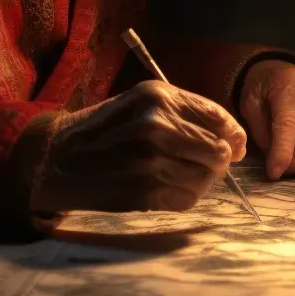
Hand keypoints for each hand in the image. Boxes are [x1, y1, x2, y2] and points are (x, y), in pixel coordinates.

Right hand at [31, 81, 246, 213]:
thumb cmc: (105, 128)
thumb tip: (233, 139)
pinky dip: (184, 196)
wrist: (60, 156)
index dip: (234, 135)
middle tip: (204, 163)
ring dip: (200, 181)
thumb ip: (185, 113)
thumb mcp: (142, 103)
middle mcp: (158, 125)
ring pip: (206, 178)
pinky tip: (165, 187)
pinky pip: (188, 199)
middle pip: (219, 151)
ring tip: (177, 174)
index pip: (219, 117)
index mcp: (159, 97)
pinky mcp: (145, 192)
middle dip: (218, 160)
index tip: (234, 145)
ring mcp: (152, 161)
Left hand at [239, 60, 294, 179]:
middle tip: (280, 171)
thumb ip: (260, 129)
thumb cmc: (265, 88)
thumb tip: (274, 158)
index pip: (289, 122)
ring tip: (288, 167)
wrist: (287, 73)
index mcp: (290, 86)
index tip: (274, 172)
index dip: (282, 150)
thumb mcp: (250, 102)